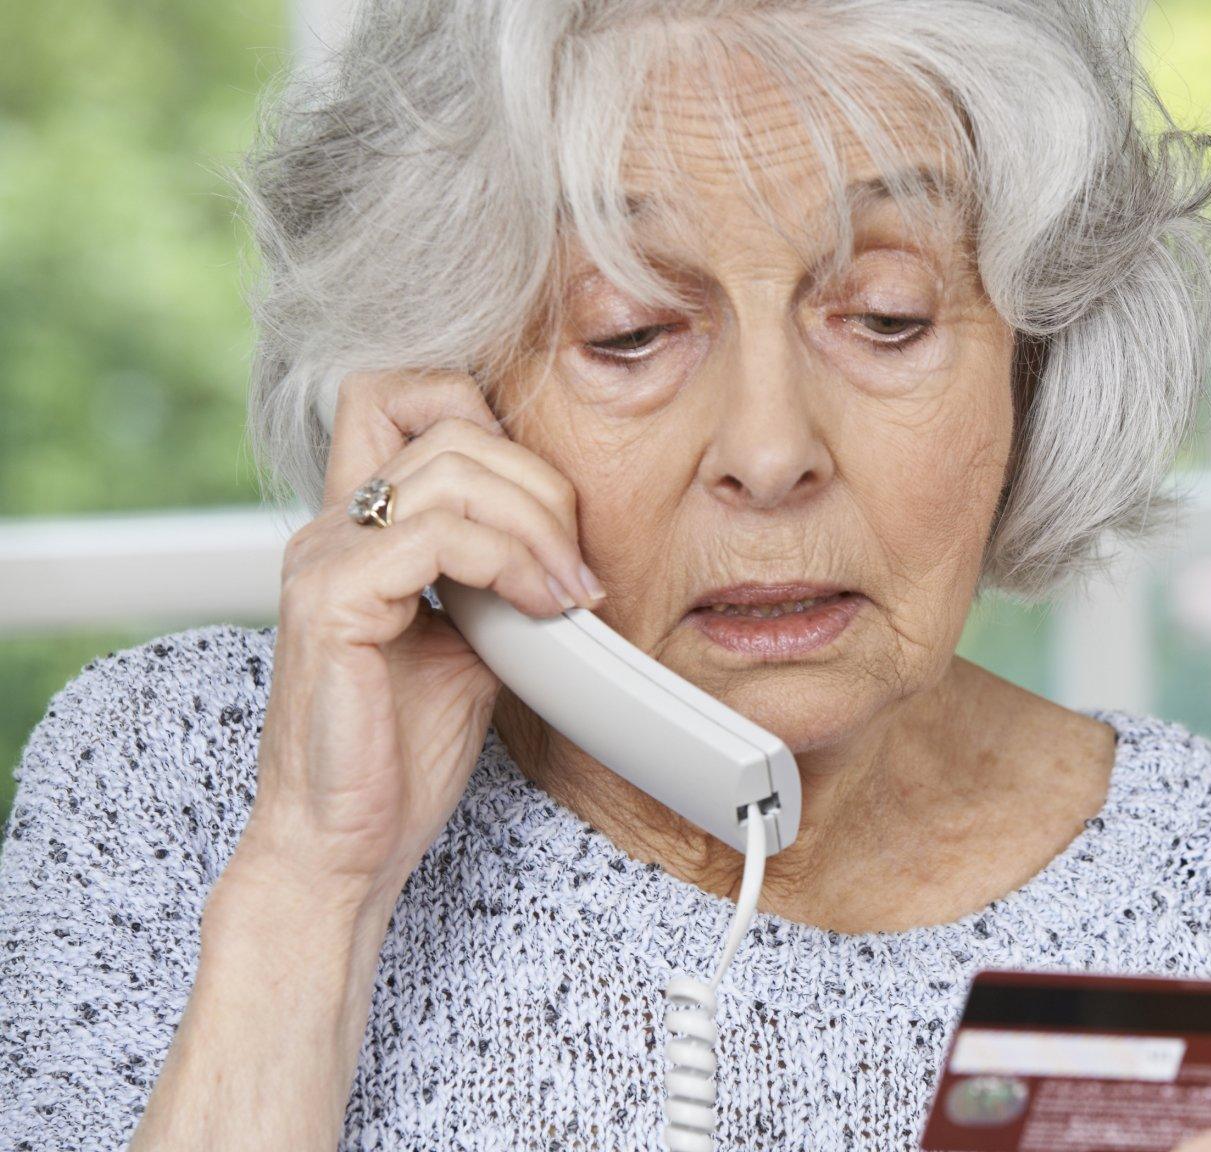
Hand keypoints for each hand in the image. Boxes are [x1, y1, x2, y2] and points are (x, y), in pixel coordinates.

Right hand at [232, 369, 602, 910]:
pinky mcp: (332, 602)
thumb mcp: (473, 645)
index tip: (550, 515)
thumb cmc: (400, 757)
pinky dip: (511, 562)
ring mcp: (324, 559)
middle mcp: (331, 529)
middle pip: (448, 421)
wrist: (346, 846)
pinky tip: (541, 610)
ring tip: (570, 594)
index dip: (489, 421)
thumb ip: (498, 579)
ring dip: (539, 525)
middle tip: (579, 568)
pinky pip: (438, 535)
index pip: (402, 395)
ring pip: (453, 467)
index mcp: (358, 530)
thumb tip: (568, 548)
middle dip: (540, 484)